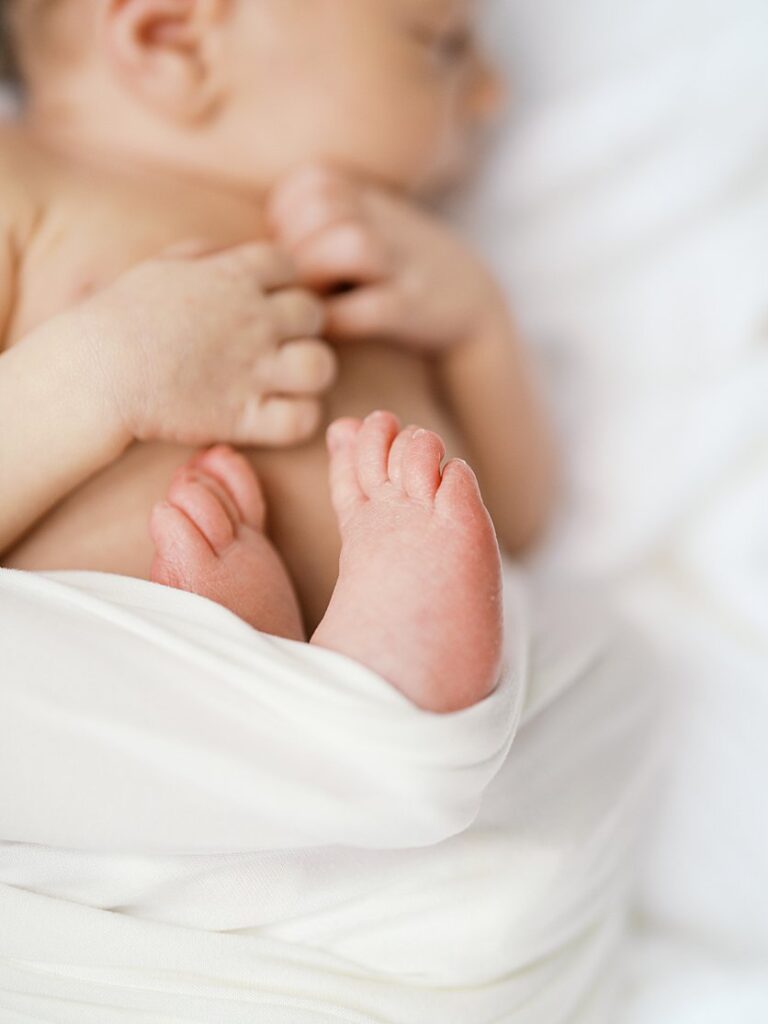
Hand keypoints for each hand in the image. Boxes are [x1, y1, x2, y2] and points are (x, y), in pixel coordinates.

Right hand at [80, 241, 336, 446]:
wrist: (93, 372)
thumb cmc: (116, 319)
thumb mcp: (157, 269)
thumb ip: (200, 255)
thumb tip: (227, 252)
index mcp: (231, 276)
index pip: (289, 265)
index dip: (282, 284)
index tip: (260, 303)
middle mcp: (251, 319)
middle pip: (313, 313)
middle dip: (301, 328)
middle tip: (275, 345)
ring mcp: (252, 369)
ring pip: (321, 365)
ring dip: (310, 373)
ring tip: (285, 381)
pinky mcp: (243, 416)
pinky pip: (302, 419)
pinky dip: (298, 419)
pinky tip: (276, 415)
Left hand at [266, 164, 499, 351]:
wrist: (466, 296)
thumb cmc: (383, 264)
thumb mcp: (349, 218)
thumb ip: (296, 219)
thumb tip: (223, 247)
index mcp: (360, 190)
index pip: (298, 189)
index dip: (284, 227)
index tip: (295, 255)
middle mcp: (384, 217)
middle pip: (318, 211)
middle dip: (296, 251)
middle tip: (300, 285)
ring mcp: (402, 261)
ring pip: (350, 244)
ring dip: (319, 276)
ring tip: (314, 300)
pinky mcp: (412, 307)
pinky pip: (366, 308)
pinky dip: (338, 320)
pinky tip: (331, 328)